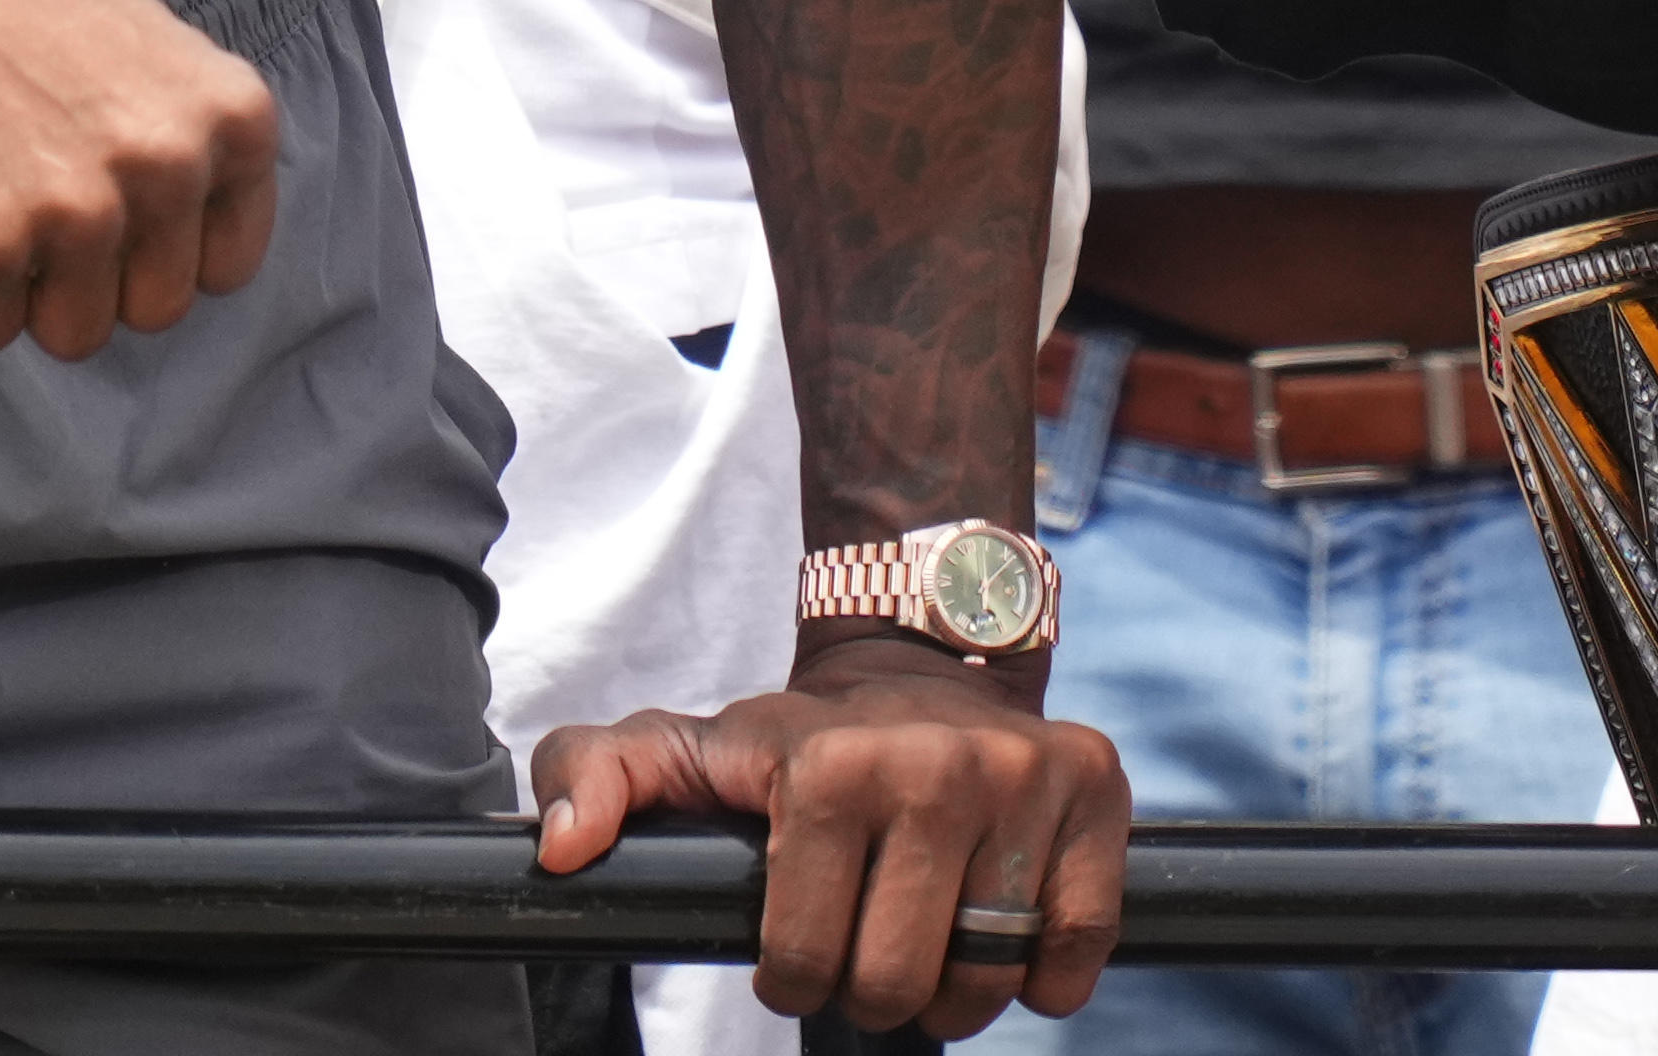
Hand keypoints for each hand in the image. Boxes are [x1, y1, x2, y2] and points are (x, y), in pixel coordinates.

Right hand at [0, 0, 281, 354]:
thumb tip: (197, 244)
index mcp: (233, 120)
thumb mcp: (159, 58)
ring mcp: (78, 211)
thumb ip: (194, 149)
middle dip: (97, 278)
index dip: (161, 250)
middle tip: (41, 201)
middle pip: (153, 311)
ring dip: (29, 292)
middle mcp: (170, 168)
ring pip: (76, 335)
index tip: (117, 215)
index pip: (226, 267)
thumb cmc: (23, 7)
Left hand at [529, 635, 1131, 1036]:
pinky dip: (1044, 974)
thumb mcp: (684, 748)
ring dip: (954, 993)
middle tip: (866, 947)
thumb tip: (558, 850)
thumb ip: (594, 779)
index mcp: (828, 767)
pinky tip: (1005, 931)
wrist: (925, 664)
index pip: (803, 963)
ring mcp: (1025, 779)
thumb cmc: (797, 739)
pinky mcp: (1099, 795)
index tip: (796, 946)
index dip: (792, 976)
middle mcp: (936, 766)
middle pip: (899, 985)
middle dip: (873, 991)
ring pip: (988, 979)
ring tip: (928, 944)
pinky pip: (1075, 950)